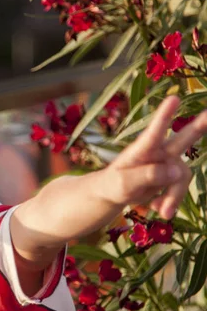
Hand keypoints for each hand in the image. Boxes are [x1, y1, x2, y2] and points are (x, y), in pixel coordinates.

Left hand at [99, 96, 206, 219]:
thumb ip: (148, 176)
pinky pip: (179, 188)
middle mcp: (158, 151)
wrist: (114, 194)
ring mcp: (166, 163)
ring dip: (174, 196)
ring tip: (162, 212)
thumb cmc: (112, 184)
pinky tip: (157, 208)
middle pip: (182, 139)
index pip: (154, 132)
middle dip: (199, 126)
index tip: (173, 97)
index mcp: (141, 148)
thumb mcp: (123, 183)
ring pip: (182, 177)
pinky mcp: (171, 175)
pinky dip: (171, 201)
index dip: (164, 116)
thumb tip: (178, 170)